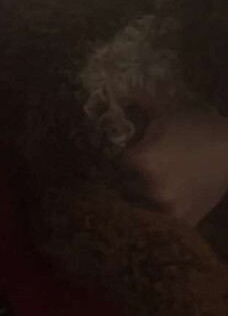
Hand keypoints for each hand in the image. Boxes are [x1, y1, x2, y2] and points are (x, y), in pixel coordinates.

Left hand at [124, 106, 227, 226]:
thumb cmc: (199, 127)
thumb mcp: (167, 111)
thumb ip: (140, 104)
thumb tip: (122, 93)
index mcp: (142, 159)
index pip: (117, 163)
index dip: (122, 159)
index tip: (126, 157)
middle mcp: (150, 186)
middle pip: (124, 187)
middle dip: (129, 179)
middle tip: (136, 174)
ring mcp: (168, 207)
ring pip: (141, 206)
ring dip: (142, 200)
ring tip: (151, 189)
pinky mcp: (184, 221)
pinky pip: (162, 222)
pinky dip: (163, 215)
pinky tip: (166, 202)